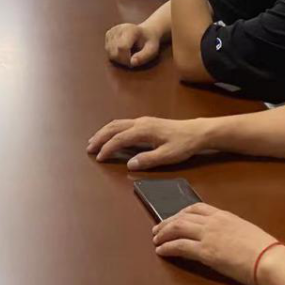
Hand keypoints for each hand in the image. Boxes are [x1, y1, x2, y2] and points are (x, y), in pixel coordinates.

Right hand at [86, 116, 207, 169]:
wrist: (196, 132)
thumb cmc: (183, 144)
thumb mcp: (168, 156)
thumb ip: (148, 159)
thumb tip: (129, 164)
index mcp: (143, 131)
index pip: (119, 139)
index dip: (107, 148)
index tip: (98, 158)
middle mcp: (139, 123)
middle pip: (113, 128)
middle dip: (99, 138)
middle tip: (89, 148)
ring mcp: (142, 121)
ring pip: (117, 123)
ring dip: (104, 132)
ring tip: (94, 141)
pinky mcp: (145, 122)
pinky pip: (122, 123)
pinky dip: (112, 129)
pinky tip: (110, 135)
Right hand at [104, 22, 161, 67]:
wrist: (146, 32)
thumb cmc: (149, 42)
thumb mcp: (152, 50)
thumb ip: (143, 56)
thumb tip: (132, 63)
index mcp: (130, 30)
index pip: (122, 47)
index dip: (126, 58)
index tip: (134, 60)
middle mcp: (118, 28)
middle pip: (114, 52)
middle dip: (122, 60)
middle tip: (132, 59)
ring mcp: (112, 31)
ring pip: (109, 52)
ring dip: (118, 58)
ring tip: (129, 55)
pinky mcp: (108, 34)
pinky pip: (108, 50)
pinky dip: (115, 54)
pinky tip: (123, 51)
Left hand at [152, 203, 280, 284]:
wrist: (270, 259)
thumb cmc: (265, 249)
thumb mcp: (245, 231)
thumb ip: (230, 229)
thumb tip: (223, 236)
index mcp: (223, 215)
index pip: (195, 208)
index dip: (180, 212)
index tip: (173, 217)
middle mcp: (213, 221)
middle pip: (181, 216)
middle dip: (166, 222)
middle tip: (157, 229)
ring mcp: (208, 235)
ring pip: (177, 228)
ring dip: (163, 234)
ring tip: (156, 240)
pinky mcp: (205, 252)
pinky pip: (179, 246)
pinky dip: (167, 248)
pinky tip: (161, 251)